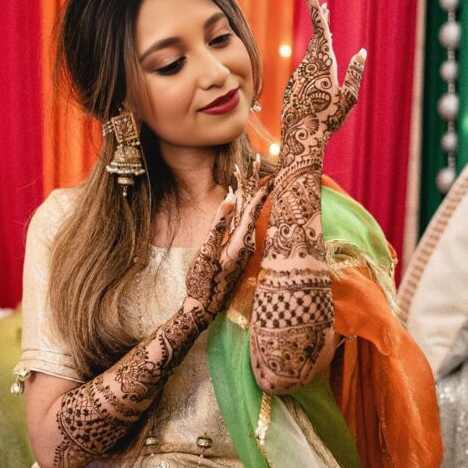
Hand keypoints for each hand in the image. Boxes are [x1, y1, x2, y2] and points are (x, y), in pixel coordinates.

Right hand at [185, 156, 272, 319]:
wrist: (203, 307)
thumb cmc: (202, 280)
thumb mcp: (206, 251)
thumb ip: (219, 224)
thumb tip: (231, 200)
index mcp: (240, 241)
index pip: (251, 208)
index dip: (258, 187)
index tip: (265, 169)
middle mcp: (246, 243)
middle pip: (251, 208)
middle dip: (252, 183)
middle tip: (256, 160)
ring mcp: (243, 249)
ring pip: (246, 216)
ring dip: (244, 194)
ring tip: (243, 175)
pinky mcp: (237, 253)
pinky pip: (241, 225)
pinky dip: (239, 209)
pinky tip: (236, 202)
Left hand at [280, 0, 365, 169]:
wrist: (301, 137)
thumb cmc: (328, 118)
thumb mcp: (349, 97)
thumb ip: (356, 73)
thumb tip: (362, 53)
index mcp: (324, 63)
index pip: (320, 29)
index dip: (315, 8)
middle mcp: (309, 65)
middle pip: (316, 38)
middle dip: (320, 19)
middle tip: (322, 3)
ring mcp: (300, 75)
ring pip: (312, 55)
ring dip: (320, 44)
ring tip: (326, 29)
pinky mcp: (294, 85)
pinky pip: (307, 70)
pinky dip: (315, 63)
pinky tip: (320, 65)